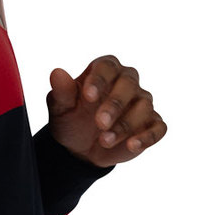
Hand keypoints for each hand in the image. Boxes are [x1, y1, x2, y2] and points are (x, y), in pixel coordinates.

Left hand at [47, 55, 166, 165]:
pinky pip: (158, 128)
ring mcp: (141, 103)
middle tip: (99, 123)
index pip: (107, 67)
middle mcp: (127, 82)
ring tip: (105, 141)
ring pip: (143, 107)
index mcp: (105, 71)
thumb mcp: (61, 108)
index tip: (88, 97)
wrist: (80, 147)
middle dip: (115, 104)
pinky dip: (147, 137)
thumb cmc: (71, 119)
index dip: (99, 80)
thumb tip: (57, 73)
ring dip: (125, 125)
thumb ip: (61, 91)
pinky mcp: (151, 124)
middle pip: (128, 84)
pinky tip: (132, 145)